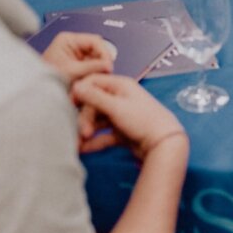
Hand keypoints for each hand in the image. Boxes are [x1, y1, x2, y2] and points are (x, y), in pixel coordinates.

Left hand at [41, 32, 113, 84]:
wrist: (37, 90)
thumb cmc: (46, 78)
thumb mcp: (72, 71)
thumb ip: (92, 66)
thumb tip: (108, 65)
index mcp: (68, 39)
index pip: (95, 40)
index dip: (104, 52)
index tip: (108, 65)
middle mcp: (73, 44)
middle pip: (97, 49)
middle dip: (102, 61)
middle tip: (106, 72)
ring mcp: (76, 55)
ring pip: (96, 58)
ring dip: (99, 68)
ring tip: (99, 77)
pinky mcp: (78, 64)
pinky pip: (93, 66)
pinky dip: (95, 73)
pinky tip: (94, 79)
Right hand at [71, 73, 187, 160]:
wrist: (164, 144)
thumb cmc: (143, 121)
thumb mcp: (115, 107)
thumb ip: (94, 97)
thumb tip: (75, 86)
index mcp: (121, 85)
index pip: (93, 82)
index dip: (80, 91)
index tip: (69, 104)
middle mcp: (121, 98)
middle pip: (94, 103)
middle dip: (84, 118)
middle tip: (82, 132)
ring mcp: (122, 115)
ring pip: (98, 120)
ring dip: (87, 131)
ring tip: (78, 143)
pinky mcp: (123, 131)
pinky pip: (104, 135)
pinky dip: (94, 142)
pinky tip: (84, 149)